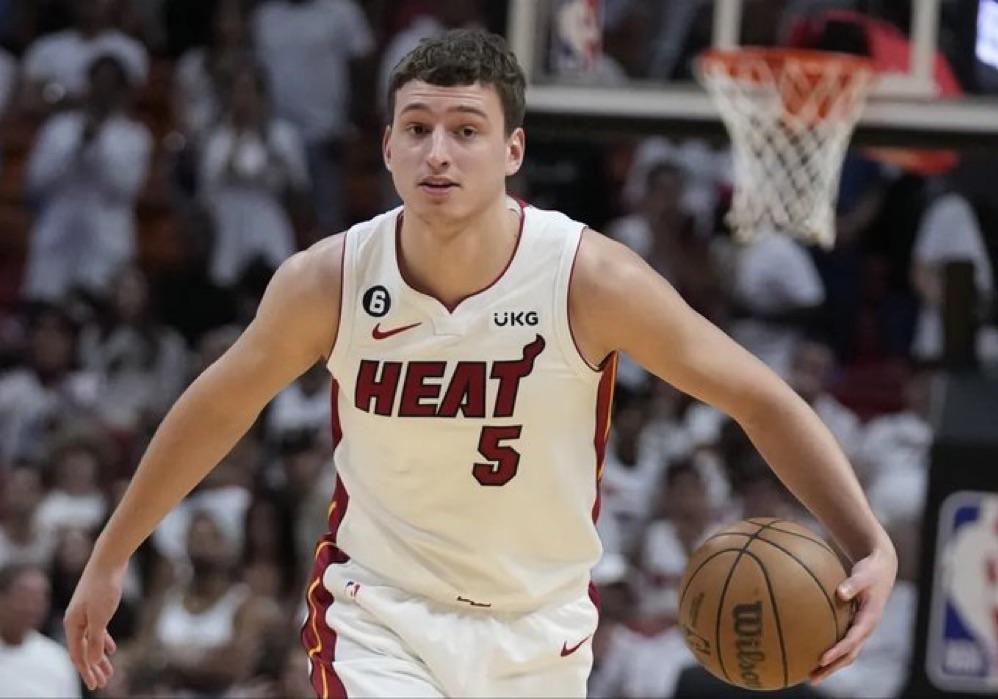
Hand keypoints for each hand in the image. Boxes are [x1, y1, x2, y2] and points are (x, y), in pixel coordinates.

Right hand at [64, 561, 124, 691]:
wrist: (109, 560)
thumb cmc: (103, 587)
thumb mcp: (100, 617)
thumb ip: (96, 639)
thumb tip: (94, 660)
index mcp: (72, 624)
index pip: (78, 654)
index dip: (86, 671)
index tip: (95, 685)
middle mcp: (76, 620)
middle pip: (84, 650)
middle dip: (93, 668)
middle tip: (103, 683)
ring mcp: (86, 613)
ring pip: (92, 641)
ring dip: (100, 657)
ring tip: (110, 672)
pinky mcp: (97, 607)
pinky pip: (98, 630)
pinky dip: (104, 641)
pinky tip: (112, 650)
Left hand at [810, 543, 897, 684]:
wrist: (882, 570)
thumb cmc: (871, 571)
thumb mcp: (864, 575)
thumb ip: (853, 584)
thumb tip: (841, 592)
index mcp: (869, 620)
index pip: (852, 640)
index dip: (838, 650)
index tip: (821, 658)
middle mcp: (865, 629)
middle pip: (849, 655)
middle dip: (832, 668)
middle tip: (812, 679)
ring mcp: (861, 630)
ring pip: (846, 654)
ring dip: (830, 666)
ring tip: (810, 676)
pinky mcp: (854, 626)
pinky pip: (842, 643)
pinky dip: (831, 652)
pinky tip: (812, 655)